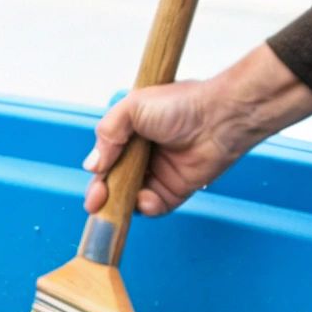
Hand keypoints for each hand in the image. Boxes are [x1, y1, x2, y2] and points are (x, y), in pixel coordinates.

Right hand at [83, 44, 311, 215]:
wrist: (218, 117)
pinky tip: (148, 199)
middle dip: (105, 197)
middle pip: (115, 184)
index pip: (105, 163)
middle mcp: (141, 156)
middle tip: (98, 204)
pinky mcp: (175, 190)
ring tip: (127, 198)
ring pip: (132, 198)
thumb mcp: (132, 107)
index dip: (97, 179)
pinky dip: (148, 207)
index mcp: (129, 135)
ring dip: (125, 203)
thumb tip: (93, 165)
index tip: (93, 193)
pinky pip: (155, 206)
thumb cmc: (181, 104)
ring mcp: (158, 174)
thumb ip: (108, 133)